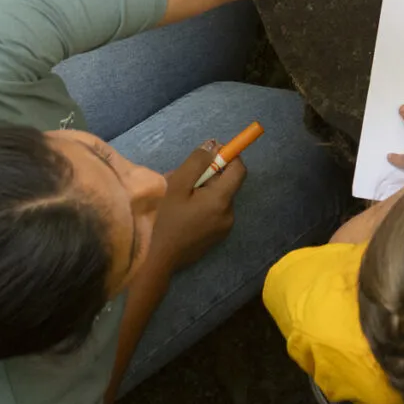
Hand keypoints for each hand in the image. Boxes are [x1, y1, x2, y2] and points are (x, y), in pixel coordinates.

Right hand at [150, 144, 241, 270]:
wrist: (163, 258)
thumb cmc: (169, 221)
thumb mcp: (177, 187)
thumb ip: (196, 163)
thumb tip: (214, 144)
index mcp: (222, 200)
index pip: (239, 170)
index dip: (230, 156)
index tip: (212, 153)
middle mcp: (230, 212)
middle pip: (226, 183)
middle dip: (208, 176)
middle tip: (184, 180)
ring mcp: (226, 226)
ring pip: (219, 197)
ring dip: (204, 191)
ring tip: (181, 199)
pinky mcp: (220, 235)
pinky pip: (216, 210)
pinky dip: (204, 205)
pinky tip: (186, 212)